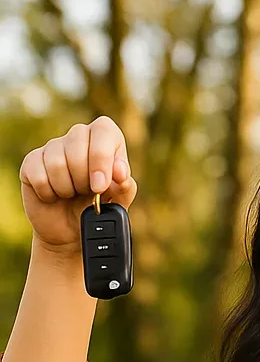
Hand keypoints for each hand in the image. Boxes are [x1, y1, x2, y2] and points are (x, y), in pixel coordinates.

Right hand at [19, 116, 136, 255]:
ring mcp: (52, 148)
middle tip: (87, 193)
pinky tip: (54, 196)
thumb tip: (121, 172)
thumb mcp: (119, 203)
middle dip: (84, 177)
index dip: (101, 156)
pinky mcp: (32, 161)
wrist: (71, 231)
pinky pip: (39, 176)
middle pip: (77, 142)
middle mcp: (78, 138)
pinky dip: (49, 194)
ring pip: (57, 162)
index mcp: (105, 142)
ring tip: (72, 195)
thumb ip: (125, 188)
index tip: (100, 186)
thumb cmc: (98, 211)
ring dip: (67, 188)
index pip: (104, 129)